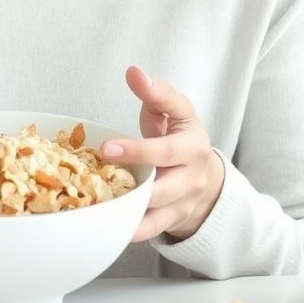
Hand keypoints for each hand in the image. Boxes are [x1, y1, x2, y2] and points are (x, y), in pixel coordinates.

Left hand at [101, 66, 223, 241]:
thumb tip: (133, 72)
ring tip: (96, 202)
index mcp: (192, 145)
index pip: (167, 148)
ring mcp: (183, 202)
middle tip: (99, 169)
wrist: (206, 176)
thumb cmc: (181, 136)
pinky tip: (107, 225)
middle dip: (130, 182)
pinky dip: (131, 230)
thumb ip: (156, 93)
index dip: (137, 149)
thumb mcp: (176, 111)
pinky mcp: (173, 220)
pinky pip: (151, 229)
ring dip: (127, 209)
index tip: (107, 145)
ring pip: (156, 211)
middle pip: (163, 184)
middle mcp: (191, 176)